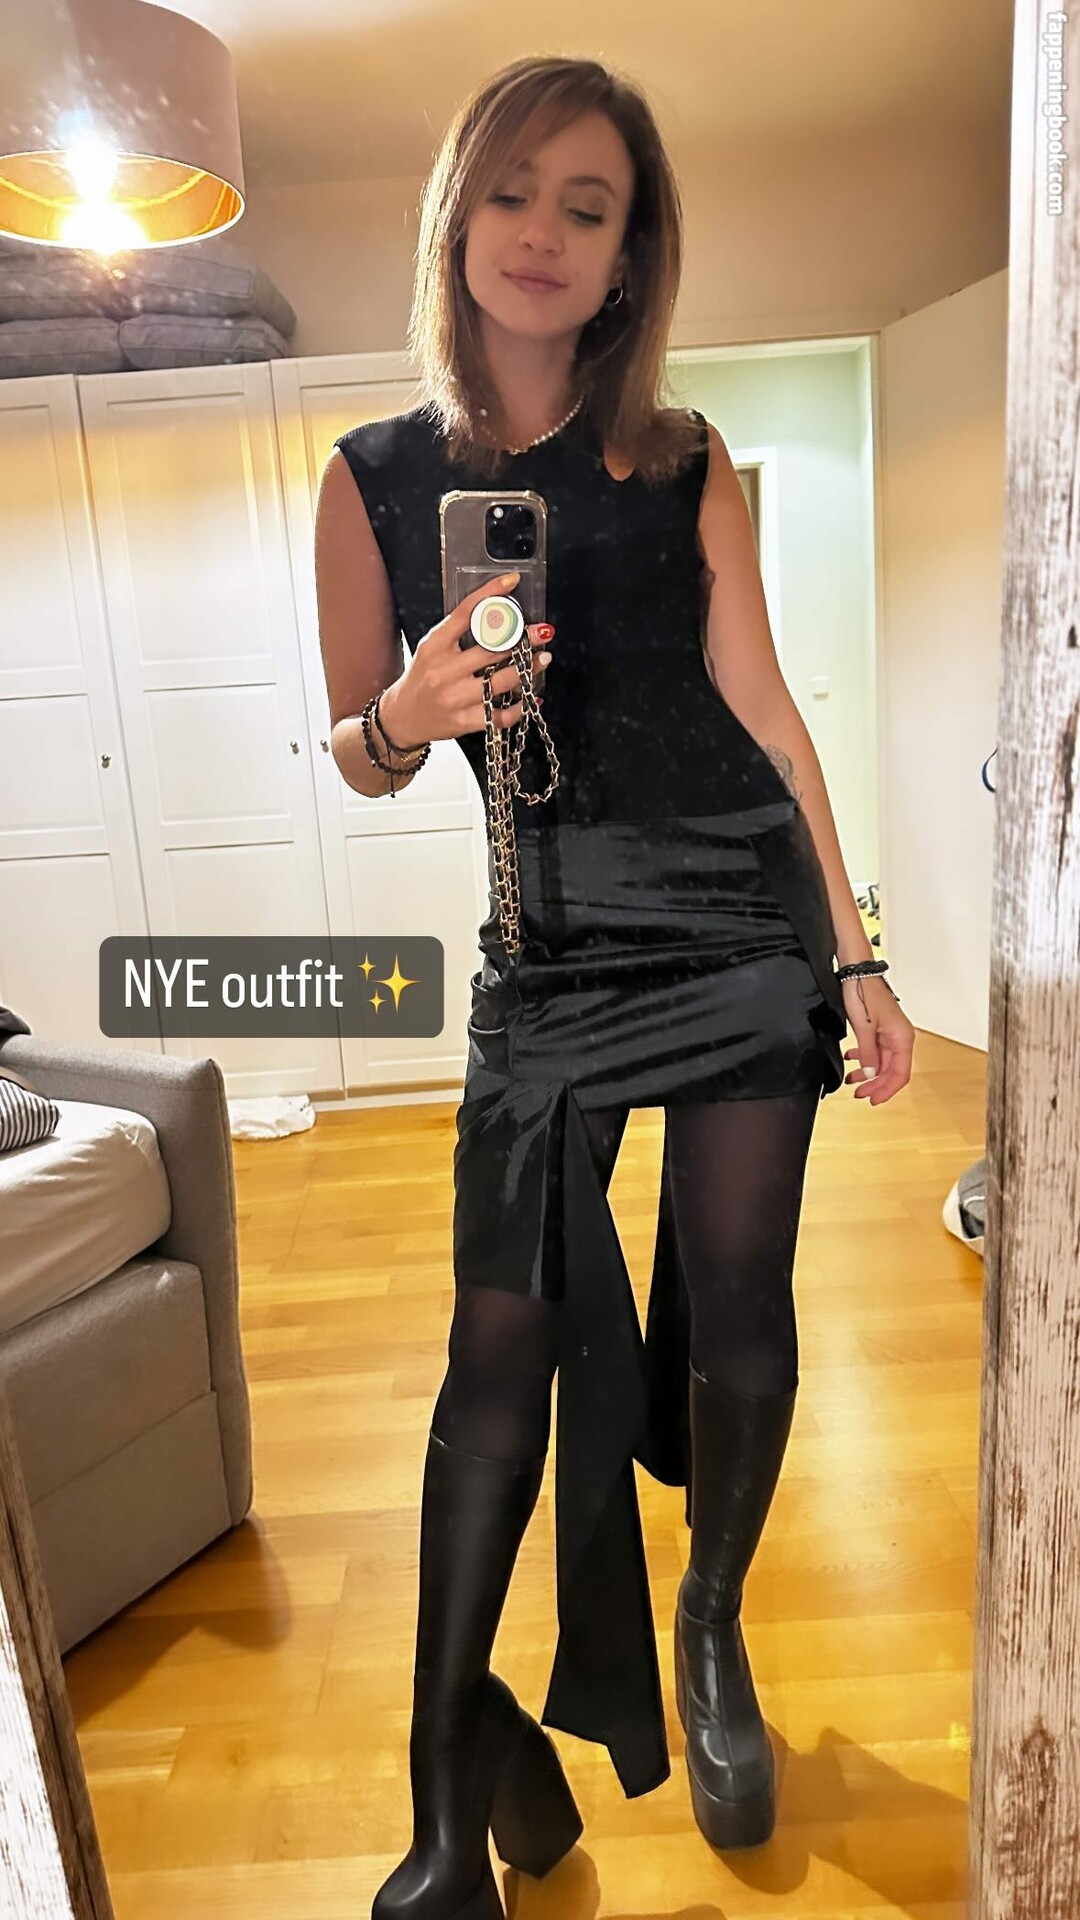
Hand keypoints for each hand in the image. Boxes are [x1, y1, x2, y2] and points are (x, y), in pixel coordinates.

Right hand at [382, 571, 552, 746]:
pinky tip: (531, 697)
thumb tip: (499, 616)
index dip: (490, 594)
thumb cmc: (423, 678)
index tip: (512, 581)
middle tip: (542, 632)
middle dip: (523, 638)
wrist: (403, 717)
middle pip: (491, 649)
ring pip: (501, 681)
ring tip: (543, 659)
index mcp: (435, 645)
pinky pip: (499, 715)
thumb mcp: (431, 648)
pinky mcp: (462, 721)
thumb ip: (458, 634)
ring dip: (528, 669)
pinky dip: (520, 707)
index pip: (465, 613)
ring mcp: (453, 698)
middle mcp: (443, 670)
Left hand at [840, 972, 914, 1103]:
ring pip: (881, 1062)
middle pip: (890, 1070)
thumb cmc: (864, 993)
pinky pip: (874, 1050)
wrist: (856, 972)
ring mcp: (889, 1033)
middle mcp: (899, 1037)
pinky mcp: (878, 1028)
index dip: (887, 1090)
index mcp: (902, 1038)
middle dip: (875, 1084)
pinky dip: (863, 1058)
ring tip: (852, 1080)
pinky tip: (851, 1060)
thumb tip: (871, 1075)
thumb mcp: (864, 1029)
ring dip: (867, 1073)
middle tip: (859, 1094)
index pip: (900, 1074)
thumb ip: (869, 1055)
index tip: (874, 1100)